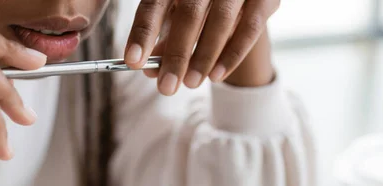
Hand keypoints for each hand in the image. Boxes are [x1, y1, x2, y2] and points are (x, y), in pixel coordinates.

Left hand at [125, 0, 279, 94]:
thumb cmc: (201, 7)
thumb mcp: (178, 17)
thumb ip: (166, 40)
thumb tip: (151, 72)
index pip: (153, 5)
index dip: (143, 34)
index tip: (133, 62)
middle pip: (188, 14)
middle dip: (176, 55)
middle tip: (166, 88)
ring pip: (220, 21)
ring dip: (203, 57)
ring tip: (190, 83)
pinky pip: (249, 28)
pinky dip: (232, 55)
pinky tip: (216, 76)